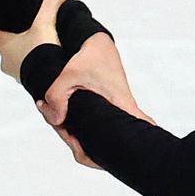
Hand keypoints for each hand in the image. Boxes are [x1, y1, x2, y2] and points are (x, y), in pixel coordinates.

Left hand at [0, 0, 64, 79]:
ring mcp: (20, 73)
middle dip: (16, 39)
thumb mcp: (46, 25)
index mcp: (5, 45)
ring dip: (31, 53)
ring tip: (47, 47)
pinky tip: (52, 61)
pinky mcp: (33, 82)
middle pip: (7, 45)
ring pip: (22, 58)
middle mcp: (8, 61)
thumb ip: (50, 5)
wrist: (53, 83)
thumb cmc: (42, 58)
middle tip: (30, 33)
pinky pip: (34, 70)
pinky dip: (41, 65)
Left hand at [37, 32, 156, 169]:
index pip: (139, 131)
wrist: (97, 43)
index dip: (125, 149)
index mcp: (122, 105)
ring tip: (58, 121)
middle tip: (63, 129)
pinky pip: (94, 130)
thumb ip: (57, 96)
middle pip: (110, 146)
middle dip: (84, 148)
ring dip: (77, 137)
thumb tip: (55, 120)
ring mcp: (115, 114)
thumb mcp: (69, 73)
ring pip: (99, 139)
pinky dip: (78, 130)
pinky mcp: (107, 112)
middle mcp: (123, 113)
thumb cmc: (91, 56)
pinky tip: (62, 121)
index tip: (107, 152)